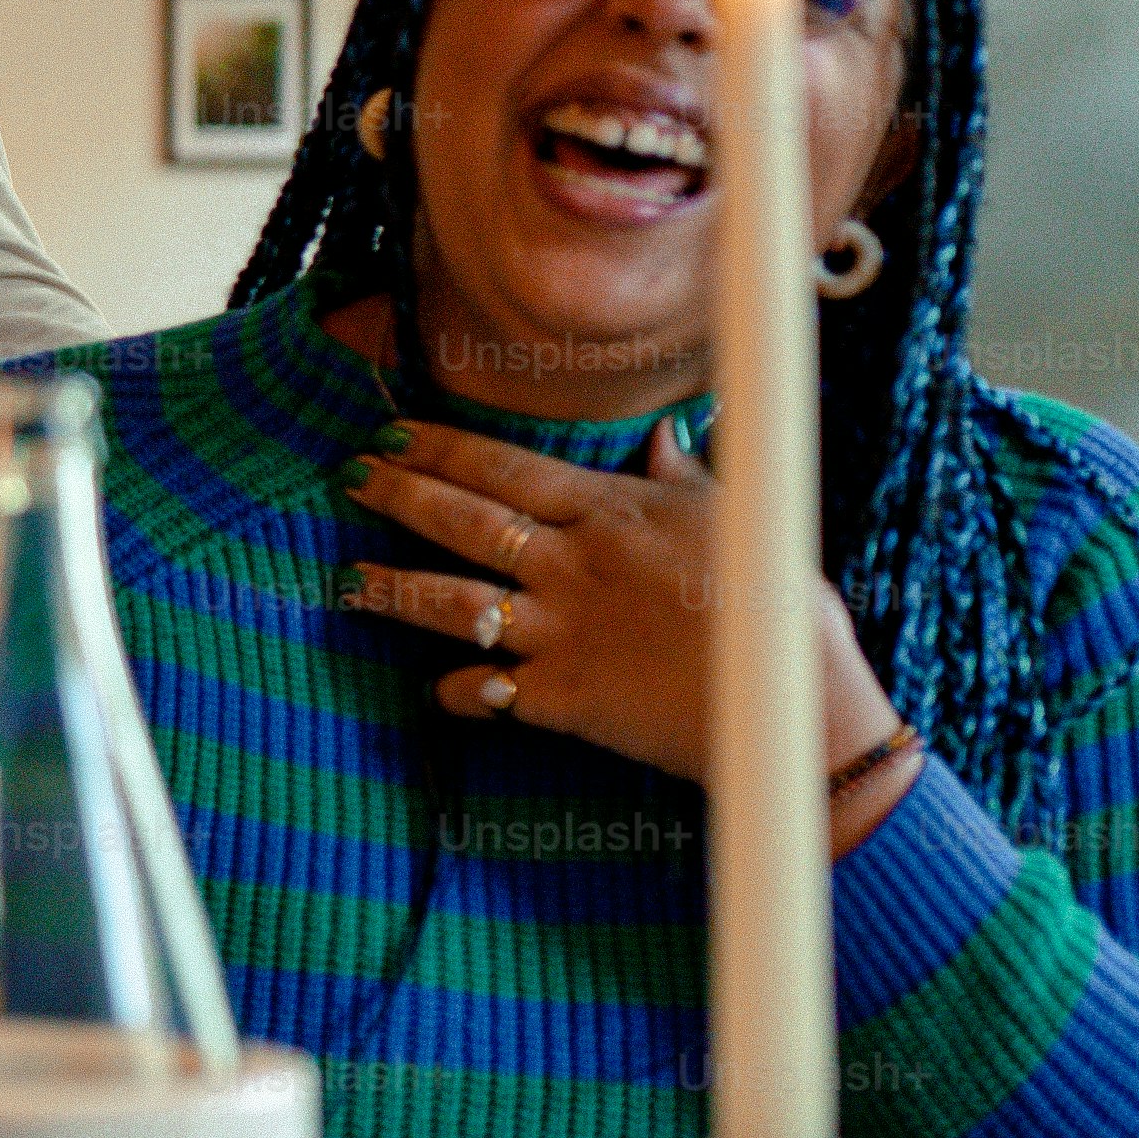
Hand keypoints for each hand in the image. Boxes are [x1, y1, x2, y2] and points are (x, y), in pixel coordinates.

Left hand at [334, 419, 912, 827]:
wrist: (791, 706)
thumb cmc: (776, 606)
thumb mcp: (735, 519)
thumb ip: (683, 477)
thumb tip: (663, 433)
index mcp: (609, 513)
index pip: (504, 467)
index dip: (440, 447)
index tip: (392, 431)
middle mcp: (571, 566)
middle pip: (463, 521)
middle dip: (398, 495)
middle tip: (350, 478)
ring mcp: (559, 633)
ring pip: (451, 604)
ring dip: (394, 591)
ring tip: (347, 584)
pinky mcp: (562, 699)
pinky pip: (486, 690)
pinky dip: (456, 692)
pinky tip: (436, 691)